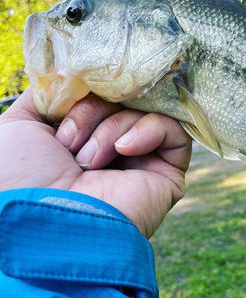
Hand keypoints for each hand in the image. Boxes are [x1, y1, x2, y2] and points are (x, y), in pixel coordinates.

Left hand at [0, 88, 191, 237]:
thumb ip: (47, 96)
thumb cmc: (22, 177)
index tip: (64, 109)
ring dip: (111, 127)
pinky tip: (123, 150)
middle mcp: (115, 150)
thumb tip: (75, 76)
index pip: (103, 95)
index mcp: (85, 140)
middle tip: (69, 143)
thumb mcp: (18, 125)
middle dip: (92, 111)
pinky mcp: (169, 174)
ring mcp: (143, 163)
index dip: (87, 92)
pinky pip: (174, 131)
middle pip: (124, 99)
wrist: (47, 221)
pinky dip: (149, 130)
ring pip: (145, 112)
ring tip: (88, 160)